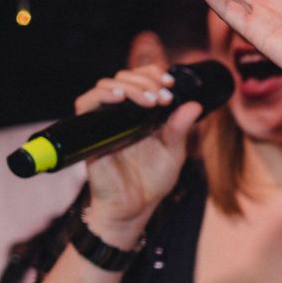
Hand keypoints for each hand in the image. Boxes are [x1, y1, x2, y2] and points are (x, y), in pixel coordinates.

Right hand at [72, 65, 202, 247]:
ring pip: (107, 85)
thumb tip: (195, 105)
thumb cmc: (151, 182)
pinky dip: (103, 95)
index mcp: (141, 114)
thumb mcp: (173, 154)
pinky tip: (120, 98)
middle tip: (163, 95)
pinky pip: (86, 103)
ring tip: (150, 100)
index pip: (140, 80)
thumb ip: (180, 130)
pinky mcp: (90, 131)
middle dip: (146, 81)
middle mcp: (121, 113)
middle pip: (124, 78)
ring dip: (130, 86)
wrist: (132, 208)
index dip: (153, 74)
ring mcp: (104, 121)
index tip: (170, 82)